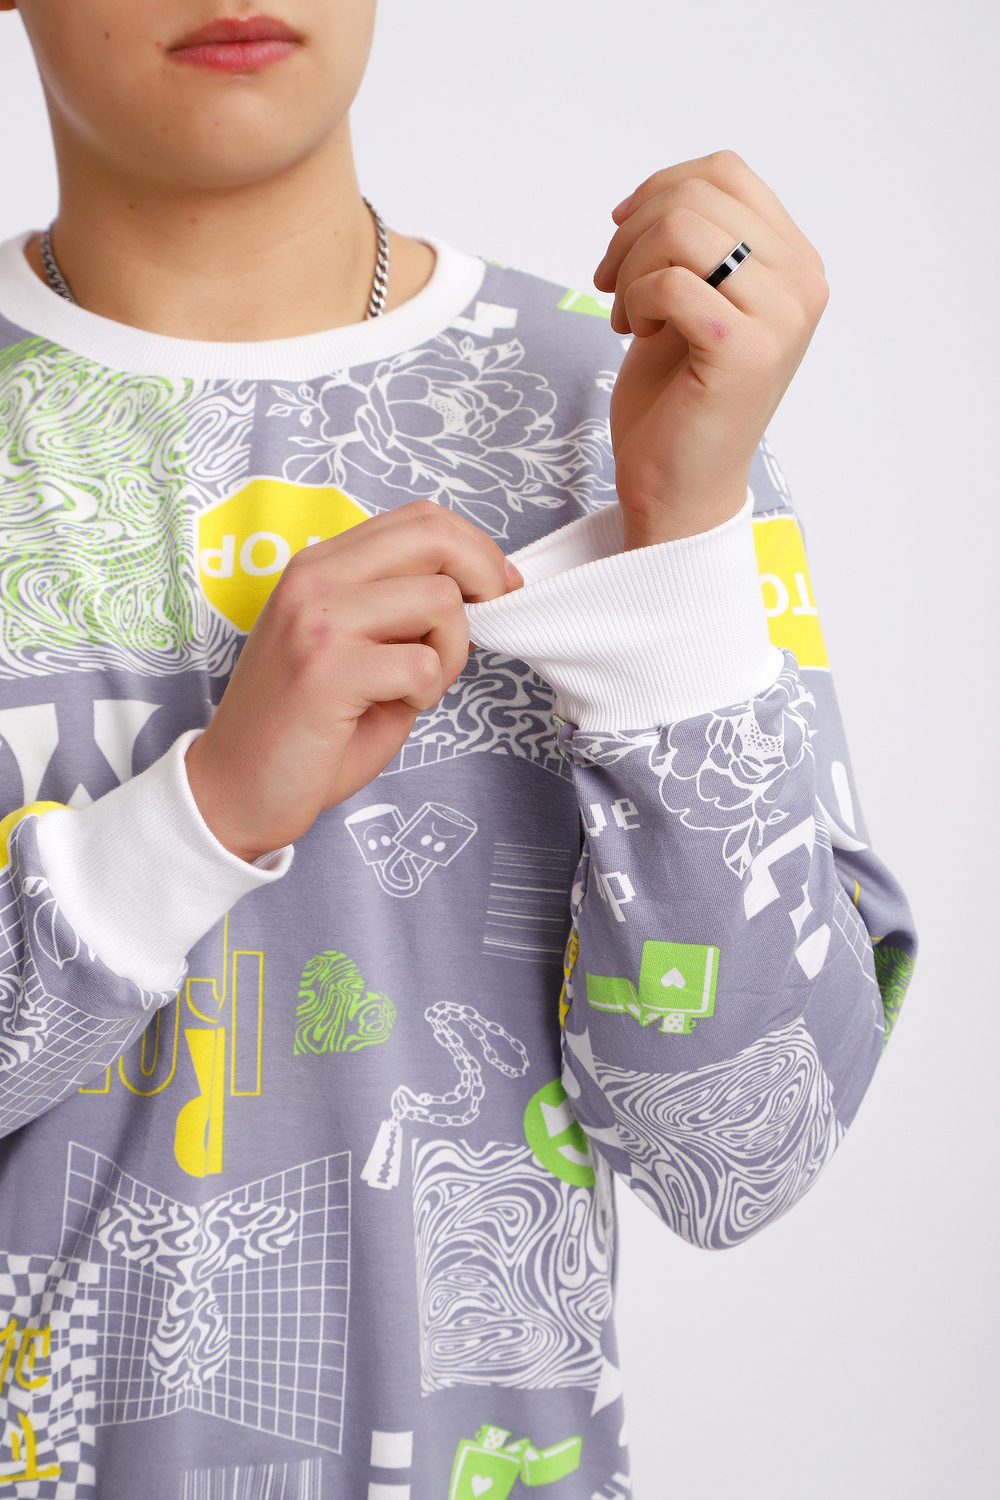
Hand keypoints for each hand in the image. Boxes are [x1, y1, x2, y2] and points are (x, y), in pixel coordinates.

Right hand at [185, 501, 519, 861]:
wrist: (236, 789)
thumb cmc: (304, 728)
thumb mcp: (358, 651)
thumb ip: (405, 615)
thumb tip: (483, 595)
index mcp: (321, 567)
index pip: (417, 519)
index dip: (475, 547)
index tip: (498, 587)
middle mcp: (314, 580)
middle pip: (433, 537)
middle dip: (485, 576)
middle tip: (491, 620)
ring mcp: (317, 622)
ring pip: (439, 600)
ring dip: (452, 650)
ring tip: (417, 685)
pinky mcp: (325, 671)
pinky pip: (423, 663)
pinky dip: (427, 692)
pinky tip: (395, 706)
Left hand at [594, 151, 828, 549]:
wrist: (679, 487)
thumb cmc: (678, 399)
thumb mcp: (692, 299)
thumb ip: (696, 242)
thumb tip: (657, 189)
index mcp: (796, 264)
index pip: (726, 173)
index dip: (659, 187)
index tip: (620, 232)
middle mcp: (803, 285)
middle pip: (699, 195)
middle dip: (633, 231)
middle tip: (612, 284)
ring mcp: (781, 318)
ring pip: (682, 230)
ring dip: (632, 267)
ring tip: (626, 314)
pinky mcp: (743, 351)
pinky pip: (670, 283)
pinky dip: (635, 302)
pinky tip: (634, 334)